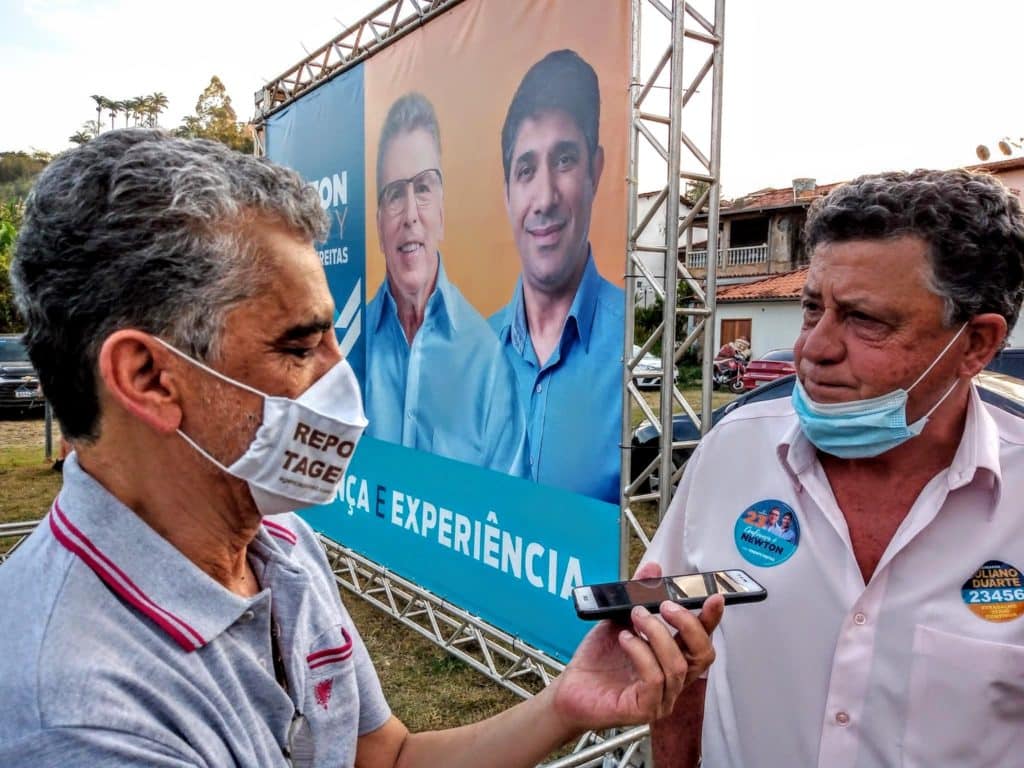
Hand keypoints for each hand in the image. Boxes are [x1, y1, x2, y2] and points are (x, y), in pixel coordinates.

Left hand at [550, 562, 722, 732]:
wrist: (570, 688)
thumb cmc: (597, 659)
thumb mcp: (618, 619)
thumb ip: (637, 595)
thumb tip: (653, 569)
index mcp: (671, 657)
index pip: (701, 640)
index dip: (711, 619)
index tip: (714, 597)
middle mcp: (673, 679)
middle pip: (703, 655)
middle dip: (689, 624)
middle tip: (666, 605)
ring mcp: (662, 697)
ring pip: (677, 665)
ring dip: (657, 634)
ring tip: (636, 616)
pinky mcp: (645, 709)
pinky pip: (655, 679)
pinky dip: (641, 652)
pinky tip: (625, 639)